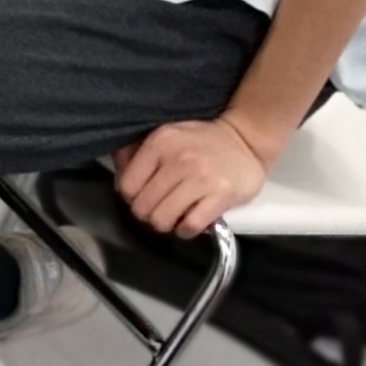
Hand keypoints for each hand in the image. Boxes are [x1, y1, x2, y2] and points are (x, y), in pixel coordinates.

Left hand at [114, 114, 277, 236]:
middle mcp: (178, 159)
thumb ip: (138, 153)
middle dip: (149, 213)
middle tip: (163, 206)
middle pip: (142, 208)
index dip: (132, 197)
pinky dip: (186, 229)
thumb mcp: (168, 135)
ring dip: (167, 223)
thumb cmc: (202, 141)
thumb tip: (118, 174)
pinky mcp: (221, 196)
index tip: (145, 195)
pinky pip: (189, 226)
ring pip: (162, 220)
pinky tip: (191, 219)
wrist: (247, 140)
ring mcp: (201, 179)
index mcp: (160, 142)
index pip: (127, 187)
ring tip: (177, 213)